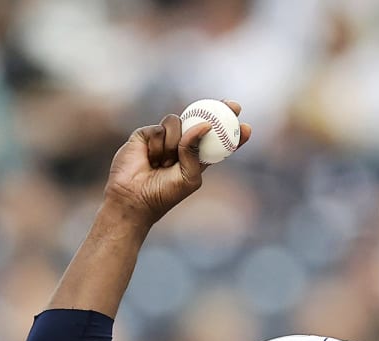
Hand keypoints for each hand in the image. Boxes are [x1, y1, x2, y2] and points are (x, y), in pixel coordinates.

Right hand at [102, 100, 251, 226]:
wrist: (133, 197)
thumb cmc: (164, 193)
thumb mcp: (189, 176)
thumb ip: (197, 152)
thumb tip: (204, 125)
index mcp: (196, 159)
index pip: (217, 143)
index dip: (232, 134)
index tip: (246, 127)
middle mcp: (182, 145)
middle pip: (202, 122)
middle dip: (219, 111)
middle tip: (234, 105)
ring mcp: (164, 138)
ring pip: (179, 123)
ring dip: (175, 143)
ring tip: (163, 163)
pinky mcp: (147, 134)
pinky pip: (160, 128)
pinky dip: (158, 143)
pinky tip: (150, 158)